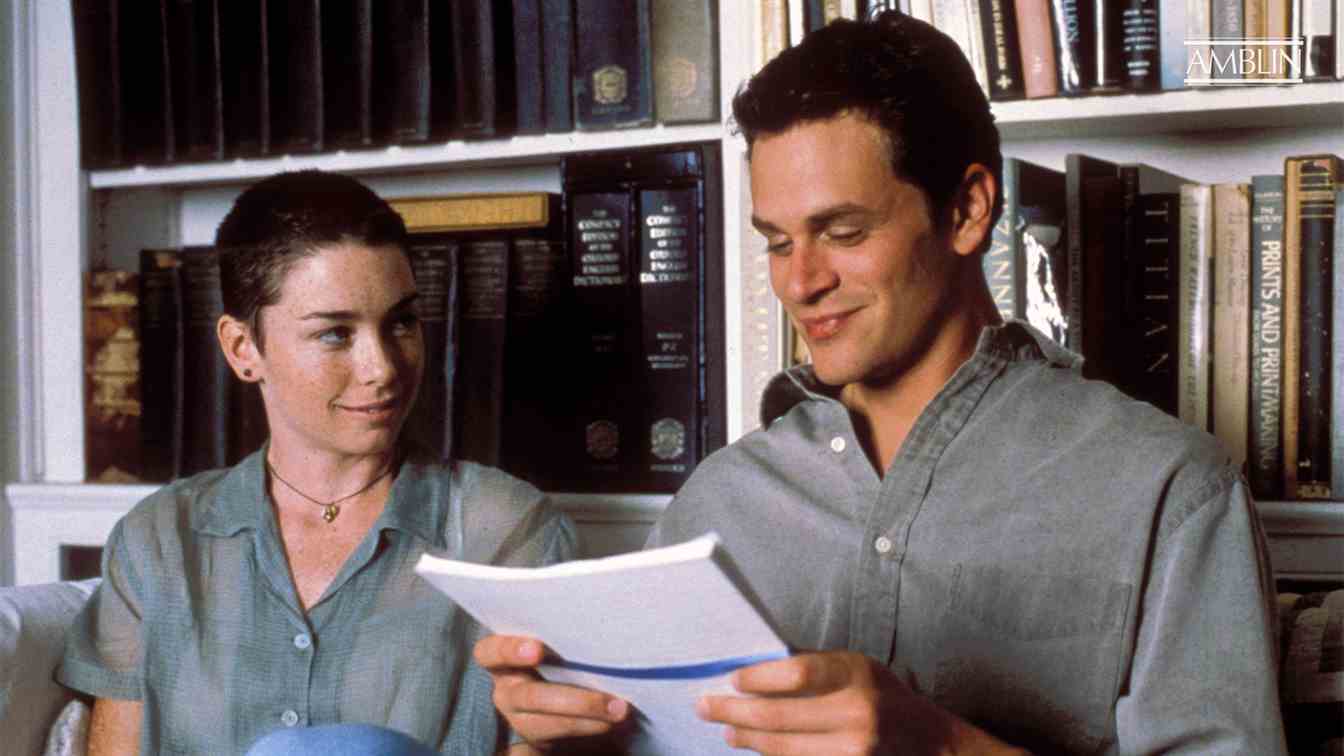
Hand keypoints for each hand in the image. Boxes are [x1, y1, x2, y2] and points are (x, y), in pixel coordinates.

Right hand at [473, 635, 629, 749]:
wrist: (563, 691)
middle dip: (571, 700)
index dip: (510, 651)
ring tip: (618, 712)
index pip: (490, 652)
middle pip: (527, 697)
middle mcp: (506, 689)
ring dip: (586, 719)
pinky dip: (589, 728)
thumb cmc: (559, 649)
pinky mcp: (535, 738)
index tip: (537, 650)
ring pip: (543, 724)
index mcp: (500, 658)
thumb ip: (561, 630)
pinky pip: (558, 738)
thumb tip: (600, 608)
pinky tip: (612, 721)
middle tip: (607, 699)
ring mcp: (519, 717)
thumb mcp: (553, 637)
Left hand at [696, 651, 1026, 755]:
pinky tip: (752, 747)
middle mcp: (856, 714)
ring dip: (747, 739)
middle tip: (704, 706)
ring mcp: (854, 751)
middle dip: (735, 712)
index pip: (796, 673)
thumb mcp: (857, 667)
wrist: (931, 744)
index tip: (732, 679)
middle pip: (779, 716)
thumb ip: (814, 666)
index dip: (758, 678)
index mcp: (856, 675)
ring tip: (726, 729)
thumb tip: (755, 666)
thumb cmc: (883, 697)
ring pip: (783, 748)